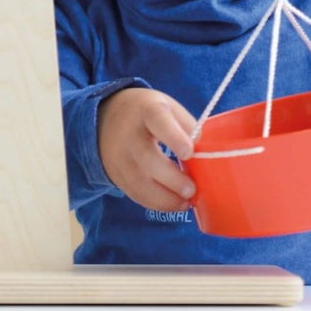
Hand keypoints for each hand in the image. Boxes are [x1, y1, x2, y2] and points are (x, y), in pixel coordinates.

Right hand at [97, 86, 197, 211]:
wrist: (105, 119)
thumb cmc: (146, 113)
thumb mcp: (167, 107)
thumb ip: (187, 126)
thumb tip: (205, 152)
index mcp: (146, 110)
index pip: (158, 120)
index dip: (174, 138)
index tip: (189, 153)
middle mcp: (129, 133)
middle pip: (148, 158)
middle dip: (172, 179)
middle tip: (192, 189)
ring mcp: (119, 156)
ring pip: (140, 183)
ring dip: (166, 198)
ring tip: (186, 202)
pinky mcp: (116, 175)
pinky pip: (136, 194)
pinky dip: (157, 203)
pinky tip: (174, 203)